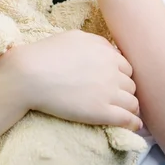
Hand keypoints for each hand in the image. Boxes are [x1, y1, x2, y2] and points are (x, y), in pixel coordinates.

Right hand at [9, 30, 141, 130]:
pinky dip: (134, 123)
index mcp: (105, 51)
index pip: (125, 66)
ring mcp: (108, 91)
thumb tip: (107, 49)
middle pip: (130, 83)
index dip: (121, 75)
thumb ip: (95, 42)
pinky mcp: (101, 111)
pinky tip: (134, 126)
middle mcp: (111, 70)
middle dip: (125, 90)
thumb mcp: (73, 37)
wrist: (29, 75)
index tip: (115, 83)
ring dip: (131, 107)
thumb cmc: (46, 54)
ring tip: (127, 113)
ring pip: (132, 102)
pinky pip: (127, 119)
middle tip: (118, 99)